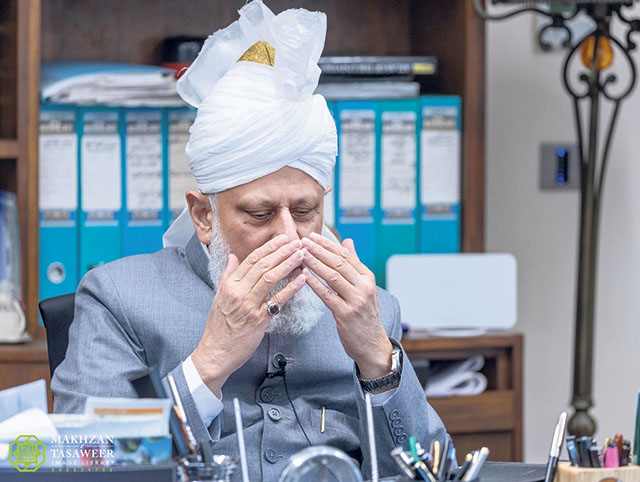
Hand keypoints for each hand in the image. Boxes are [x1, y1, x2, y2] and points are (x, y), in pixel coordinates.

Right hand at [192, 235, 305, 394]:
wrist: (216, 353)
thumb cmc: (218, 327)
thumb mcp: (219, 297)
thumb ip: (227, 275)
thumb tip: (233, 257)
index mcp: (229, 285)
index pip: (251, 259)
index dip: (269, 248)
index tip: (282, 239)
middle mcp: (238, 292)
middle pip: (263, 265)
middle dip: (282, 252)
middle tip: (297, 242)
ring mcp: (249, 305)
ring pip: (270, 278)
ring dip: (288, 264)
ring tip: (301, 255)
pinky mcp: (259, 320)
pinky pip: (278, 300)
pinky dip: (291, 288)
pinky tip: (302, 279)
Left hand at [301, 232, 392, 378]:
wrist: (372, 344)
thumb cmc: (364, 314)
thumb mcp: (364, 287)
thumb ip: (355, 263)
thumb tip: (347, 241)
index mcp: (367, 277)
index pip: (346, 255)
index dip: (328, 244)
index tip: (312, 237)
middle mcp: (364, 286)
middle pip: (339, 263)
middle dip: (319, 250)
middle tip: (303, 241)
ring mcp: (356, 300)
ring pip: (332, 276)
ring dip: (315, 263)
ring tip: (301, 254)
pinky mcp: (346, 314)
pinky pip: (327, 295)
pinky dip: (315, 284)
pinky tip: (304, 275)